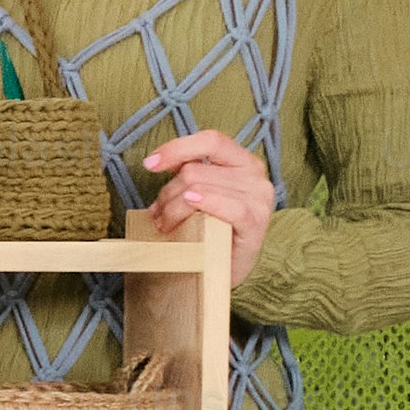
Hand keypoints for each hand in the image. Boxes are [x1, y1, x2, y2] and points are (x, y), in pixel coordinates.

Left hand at [137, 128, 277, 287]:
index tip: (150, 164)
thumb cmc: (211, 229)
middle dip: (167, 193)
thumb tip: (157, 162)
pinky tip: (191, 205)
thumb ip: (188, 174)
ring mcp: (259, 198)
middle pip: (195, 171)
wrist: (227, 269)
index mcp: (242, 161)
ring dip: (172, 208)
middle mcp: (255, 174)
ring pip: (199, 189)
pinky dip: (206, 203)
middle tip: (156, 215)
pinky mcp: (257, 222)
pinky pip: (228, 206)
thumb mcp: (199, 194)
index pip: (211, 140)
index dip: (178, 148)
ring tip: (165, 224)